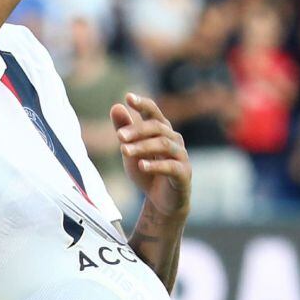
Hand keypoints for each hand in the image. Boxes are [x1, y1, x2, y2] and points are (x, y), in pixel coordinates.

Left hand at [110, 93, 190, 220]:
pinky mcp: (184, 174)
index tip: (128, 97)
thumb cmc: (147, 171)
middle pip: (157, 128)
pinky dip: (155, 165)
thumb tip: (116, 106)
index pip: (153, 113)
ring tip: (124, 151)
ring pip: (163, 145)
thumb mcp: (131, 150)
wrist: (162, 202)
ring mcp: (181, 156)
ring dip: (143, 146)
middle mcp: (174, 139)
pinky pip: (171, 166)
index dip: (143, 104)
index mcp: (162, 130)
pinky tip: (141, 166)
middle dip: (137, 130)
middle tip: (119, 136)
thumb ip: (124, 130)